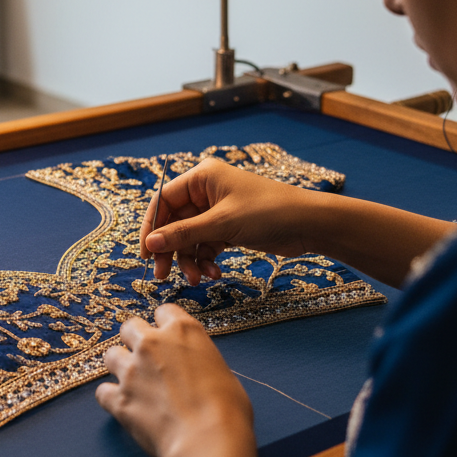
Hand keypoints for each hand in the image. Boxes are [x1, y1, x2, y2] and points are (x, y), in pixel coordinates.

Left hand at [95, 307, 253, 456]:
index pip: (164, 311)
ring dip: (120, 367)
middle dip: (135, 340)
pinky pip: (103, 392)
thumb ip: (199, 361)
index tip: (167, 338)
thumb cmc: (227, 411)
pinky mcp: (119, 398)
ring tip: (133, 383)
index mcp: (183, 331)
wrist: (208, 441)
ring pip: (110, 355)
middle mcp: (152, 344)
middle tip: (145, 359)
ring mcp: (131, 370)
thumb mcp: (222, 372)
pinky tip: (124, 407)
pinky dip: (112, 399)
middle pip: (129, 326)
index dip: (165, 325)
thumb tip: (194, 370)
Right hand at [139, 158, 318, 283]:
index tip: (146, 253)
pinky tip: (214, 273)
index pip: (163, 201)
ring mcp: (217, 210)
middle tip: (163, 275)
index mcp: (201, 177)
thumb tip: (149, 244)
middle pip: (174, 223)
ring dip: (190, 259)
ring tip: (197, 279)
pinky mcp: (228, 228)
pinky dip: (206, 260)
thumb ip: (183, 234)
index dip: (151, 227)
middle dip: (171, 249)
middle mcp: (206, 191)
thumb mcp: (221, 224)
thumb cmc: (267, 212)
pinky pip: (206, 245)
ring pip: (189, 237)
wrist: (310, 224)